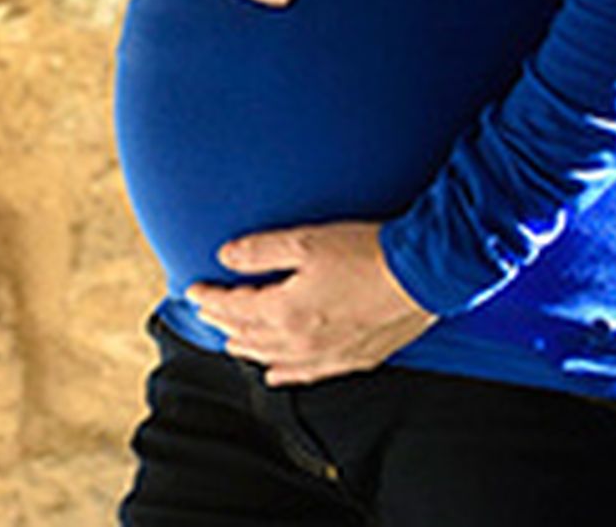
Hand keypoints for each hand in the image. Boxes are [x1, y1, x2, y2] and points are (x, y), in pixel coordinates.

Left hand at [187, 220, 436, 385]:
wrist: (422, 275)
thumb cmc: (366, 253)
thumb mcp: (306, 240)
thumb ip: (260, 251)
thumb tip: (225, 255)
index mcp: (284, 311)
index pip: (233, 308)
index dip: (209, 299)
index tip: (193, 290)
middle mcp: (300, 341)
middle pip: (247, 336)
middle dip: (222, 324)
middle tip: (206, 313)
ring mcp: (325, 355)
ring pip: (272, 358)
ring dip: (247, 348)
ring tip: (230, 341)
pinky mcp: (351, 360)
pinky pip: (305, 375)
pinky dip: (283, 374)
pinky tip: (274, 374)